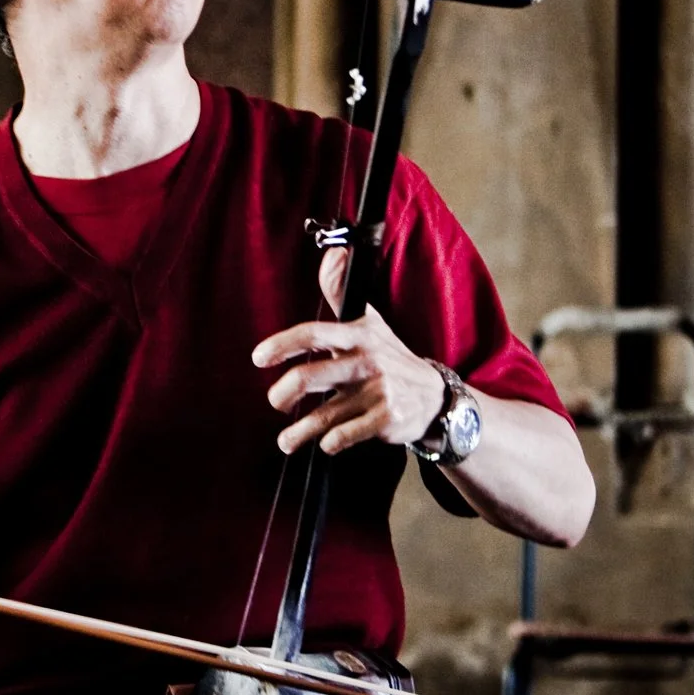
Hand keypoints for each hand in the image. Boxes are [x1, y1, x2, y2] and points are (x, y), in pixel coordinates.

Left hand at [250, 248, 448, 456]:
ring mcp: (378, 391)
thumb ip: (341, 291)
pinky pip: (346, 435)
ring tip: (286, 441)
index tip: (259, 358)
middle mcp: (366, 361)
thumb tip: (333, 250)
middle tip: (276, 401)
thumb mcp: (368, 321)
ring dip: (299, 432)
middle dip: (283, 393)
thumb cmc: (390, 356)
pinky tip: (325, 444)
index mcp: (357, 335)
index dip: (282, 344)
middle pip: (310, 377)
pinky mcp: (387, 419)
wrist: (434, 397)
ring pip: (324, 414)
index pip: (314, 333)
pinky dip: (331, 442)